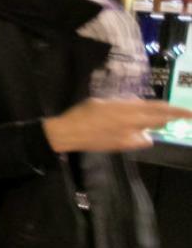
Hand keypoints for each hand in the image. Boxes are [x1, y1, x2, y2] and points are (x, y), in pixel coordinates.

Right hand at [42, 98, 191, 153]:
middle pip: (159, 122)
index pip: (157, 108)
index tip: (188, 112)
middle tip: (178, 117)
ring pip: (149, 134)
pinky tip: (129, 134)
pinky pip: (139, 142)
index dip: (174, 110)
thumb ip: (122, 103)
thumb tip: (137, 104)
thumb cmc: (82, 113)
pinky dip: (138, 137)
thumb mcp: (102, 101)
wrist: (68, 133)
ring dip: (149, 129)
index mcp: (126, 109)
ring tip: (140, 124)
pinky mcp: (122, 146)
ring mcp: (127, 137)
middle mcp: (130, 123)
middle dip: (169, 119)